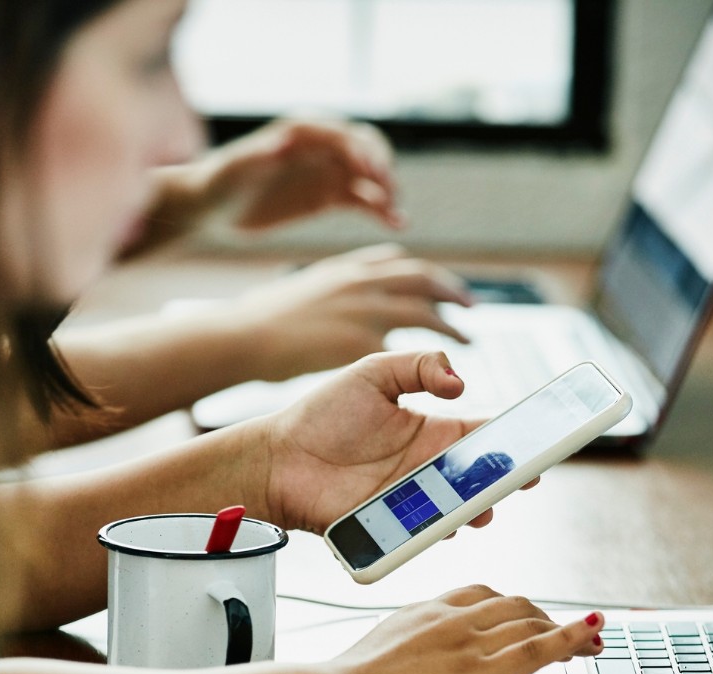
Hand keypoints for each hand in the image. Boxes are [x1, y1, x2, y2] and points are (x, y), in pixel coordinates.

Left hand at [201, 117, 403, 231]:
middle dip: (381, 168)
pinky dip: (380, 210)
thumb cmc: (219, 181)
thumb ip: (259, 155)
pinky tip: (396, 223)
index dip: (361, 152)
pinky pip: (362, 201)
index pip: (342, 134)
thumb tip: (282, 143)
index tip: (370, 175)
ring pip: (370, 177)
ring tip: (396, 215)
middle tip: (387, 194)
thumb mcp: (235, 168)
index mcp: (302, 132)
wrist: (213, 207)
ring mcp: (327, 172)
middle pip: (366, 149)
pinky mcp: (328, 196)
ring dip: (387, 193)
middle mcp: (320, 148)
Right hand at [236, 244, 473, 380]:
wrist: (241, 338)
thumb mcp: (298, 291)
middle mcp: (359, 282)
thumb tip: (341, 296)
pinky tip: (440, 371)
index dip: (423, 274)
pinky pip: (407, 345)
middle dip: (450, 290)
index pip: (396, 262)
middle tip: (470, 306)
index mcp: (344, 270)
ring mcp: (362, 308)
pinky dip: (429, 352)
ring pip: (423, 309)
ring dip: (450, 324)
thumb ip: (329, 289)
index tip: (439, 285)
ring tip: (467, 340)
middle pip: (421, 277)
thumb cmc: (260, 323)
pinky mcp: (362, 340)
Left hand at [257, 350, 508, 533]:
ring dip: (478, 510)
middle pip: (482, 478)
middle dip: (508, 480)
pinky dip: (440, 531)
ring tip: (484, 506)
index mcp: (433, 431)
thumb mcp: (372, 372)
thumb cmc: (322, 415)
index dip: (516, 437)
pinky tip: (446, 523)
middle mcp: (429, 469)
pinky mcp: (393, 528)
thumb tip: (460, 381)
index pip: (485, 434)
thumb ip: (418, 365)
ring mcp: (413, 501)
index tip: (543, 436)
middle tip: (526, 478)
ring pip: (460, 510)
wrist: (277, 458)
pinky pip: (426, 534)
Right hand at [330, 586, 606, 673]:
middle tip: (567, 633)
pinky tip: (591, 635)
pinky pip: (537, 650)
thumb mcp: (380, 648)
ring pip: (531, 624)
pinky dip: (570, 638)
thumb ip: (406, 646)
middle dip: (545, 618)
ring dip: (567, 630)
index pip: (482, 595)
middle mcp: (454, 619)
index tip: (525, 616)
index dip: (512, 606)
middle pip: (514, 606)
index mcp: (428, 610)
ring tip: (591, 641)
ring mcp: (471, 644)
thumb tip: (410, 659)